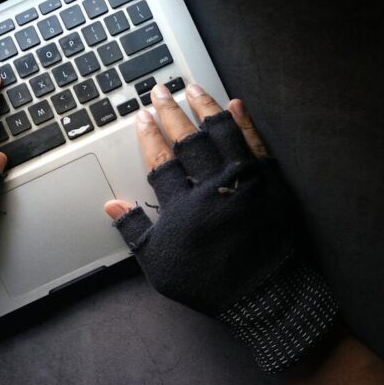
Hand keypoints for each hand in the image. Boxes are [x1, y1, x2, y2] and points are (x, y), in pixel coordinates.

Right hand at [103, 82, 338, 372]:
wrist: (264, 296)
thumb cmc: (209, 283)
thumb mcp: (161, 265)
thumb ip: (135, 232)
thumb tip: (111, 205)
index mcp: (182, 206)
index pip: (160, 160)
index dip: (149, 136)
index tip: (141, 117)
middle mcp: (212, 186)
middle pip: (188, 140)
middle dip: (170, 112)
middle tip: (160, 91)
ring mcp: (245, 181)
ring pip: (222, 133)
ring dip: (206, 107)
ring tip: (193, 88)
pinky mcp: (272, 182)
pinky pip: (257, 144)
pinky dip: (245, 122)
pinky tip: (236, 105)